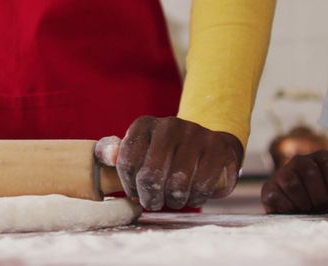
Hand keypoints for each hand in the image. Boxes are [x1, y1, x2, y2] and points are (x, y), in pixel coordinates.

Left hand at [99, 116, 242, 209]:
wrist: (210, 144)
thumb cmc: (166, 155)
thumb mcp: (138, 150)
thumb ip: (113, 153)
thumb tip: (110, 156)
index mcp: (144, 125)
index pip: (126, 163)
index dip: (130, 187)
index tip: (136, 192)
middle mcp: (169, 125)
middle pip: (150, 176)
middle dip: (151, 198)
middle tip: (155, 203)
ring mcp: (195, 133)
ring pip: (178, 184)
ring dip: (175, 200)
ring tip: (175, 199)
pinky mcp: (218, 147)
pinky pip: (202, 185)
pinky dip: (197, 198)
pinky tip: (194, 194)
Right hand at [261, 150, 327, 213]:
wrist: (304, 218)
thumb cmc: (327, 205)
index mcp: (321, 158)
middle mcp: (300, 160)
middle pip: (309, 173)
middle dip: (319, 197)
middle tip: (321, 209)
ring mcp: (281, 173)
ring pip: (292, 184)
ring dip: (304, 203)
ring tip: (309, 211)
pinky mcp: (268, 188)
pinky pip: (277, 196)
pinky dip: (289, 208)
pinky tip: (295, 212)